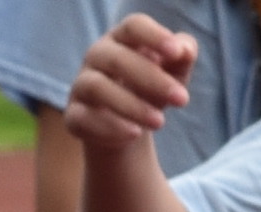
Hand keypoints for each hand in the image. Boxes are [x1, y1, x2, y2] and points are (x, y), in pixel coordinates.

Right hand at [63, 17, 197, 156]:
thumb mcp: (173, 73)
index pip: (133, 27)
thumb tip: (185, 50)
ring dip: (130, 105)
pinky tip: (134, 134)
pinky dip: (109, 127)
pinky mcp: (75, 115)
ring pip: (97, 87)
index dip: (153, 36)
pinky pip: (83, 118)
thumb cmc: (151, 89)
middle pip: (117, 59)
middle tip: (182, 99)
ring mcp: (82, 85)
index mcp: (123, 39)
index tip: (176, 52)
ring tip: (160, 122)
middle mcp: (97, 56)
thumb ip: (182, 58)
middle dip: (151, 78)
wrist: (124, 126)